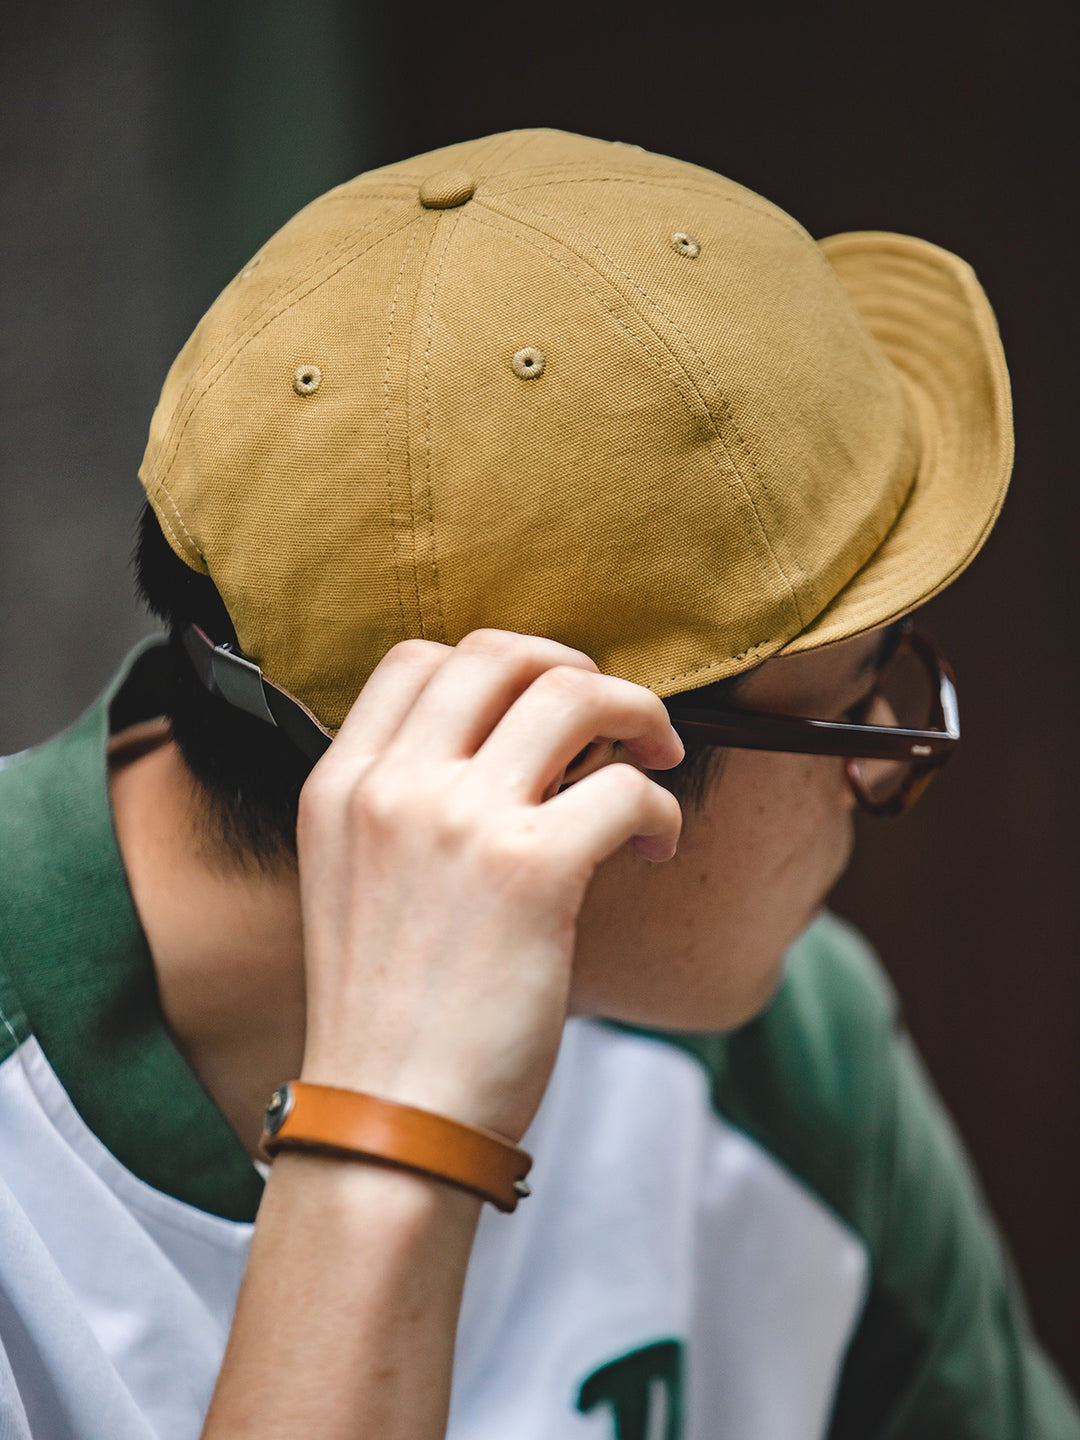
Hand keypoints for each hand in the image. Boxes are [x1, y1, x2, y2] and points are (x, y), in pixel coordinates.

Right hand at [295, 629, 683, 1142]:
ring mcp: (460, 821)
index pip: (418, 658)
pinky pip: (627, 788)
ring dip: (636, 712)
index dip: (496, 665)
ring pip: (573, 695)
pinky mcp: (532, 871)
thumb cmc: (388, 1015)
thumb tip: (526, 751)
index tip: (541, 706)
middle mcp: (393, 786)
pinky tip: (657, 851)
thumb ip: (410, 806)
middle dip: (577, 669)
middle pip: (501, 654)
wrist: (388, 1120)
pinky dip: (663, 811)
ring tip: (658, 756)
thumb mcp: (358, 882)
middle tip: (617, 718)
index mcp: (341, 785)